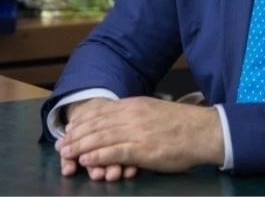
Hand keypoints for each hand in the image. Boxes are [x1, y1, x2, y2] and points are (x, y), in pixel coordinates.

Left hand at [59, 96, 223, 173]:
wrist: (203, 131)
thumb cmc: (181, 124)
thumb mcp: (154, 111)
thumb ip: (135, 115)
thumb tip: (118, 121)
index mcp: (135, 105)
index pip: (101, 111)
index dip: (82, 121)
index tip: (69, 129)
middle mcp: (132, 115)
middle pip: (96, 125)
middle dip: (75, 135)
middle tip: (61, 145)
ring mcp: (137, 131)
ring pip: (101, 138)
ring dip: (80, 146)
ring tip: (66, 153)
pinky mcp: (143, 149)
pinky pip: (114, 152)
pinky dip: (97, 156)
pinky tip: (86, 159)